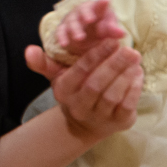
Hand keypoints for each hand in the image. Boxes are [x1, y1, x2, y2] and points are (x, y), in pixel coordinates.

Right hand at [26, 15, 140, 146]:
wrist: (84, 125)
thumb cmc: (75, 91)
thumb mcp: (58, 77)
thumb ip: (44, 62)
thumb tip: (29, 50)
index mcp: (64, 91)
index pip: (80, 72)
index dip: (96, 56)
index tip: (111, 41)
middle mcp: (79, 106)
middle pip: (97, 84)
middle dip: (114, 64)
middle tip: (129, 48)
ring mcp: (99, 116)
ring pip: (112, 95)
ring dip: (125, 76)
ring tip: (135, 59)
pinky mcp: (118, 123)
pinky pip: (127, 105)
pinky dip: (134, 89)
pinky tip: (138, 74)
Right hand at [50, 0, 120, 61]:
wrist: (87, 34)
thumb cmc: (101, 27)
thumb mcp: (109, 28)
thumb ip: (114, 30)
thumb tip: (122, 33)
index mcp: (96, 8)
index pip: (99, 4)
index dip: (101, 4)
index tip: (106, 2)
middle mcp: (81, 11)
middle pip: (82, 11)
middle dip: (85, 15)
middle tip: (89, 20)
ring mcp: (71, 19)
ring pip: (71, 22)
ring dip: (75, 29)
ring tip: (79, 38)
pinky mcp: (63, 28)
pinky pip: (60, 32)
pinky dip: (61, 37)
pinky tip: (64, 44)